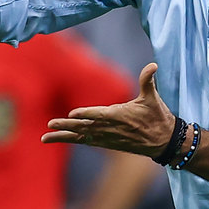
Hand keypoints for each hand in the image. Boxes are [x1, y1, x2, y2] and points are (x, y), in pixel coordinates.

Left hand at [43, 62, 176, 156]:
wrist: (163, 142)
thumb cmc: (158, 117)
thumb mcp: (153, 98)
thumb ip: (148, 80)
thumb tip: (153, 65)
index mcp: (120, 115)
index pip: (100, 114)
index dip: (86, 114)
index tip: (72, 113)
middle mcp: (111, 128)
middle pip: (85, 126)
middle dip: (67, 125)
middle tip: (50, 124)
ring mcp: (107, 137)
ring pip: (81, 136)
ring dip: (63, 136)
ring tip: (45, 138)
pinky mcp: (107, 143)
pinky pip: (85, 142)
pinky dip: (71, 139)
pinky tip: (57, 138)